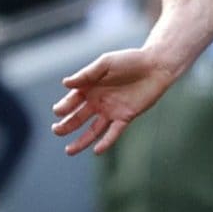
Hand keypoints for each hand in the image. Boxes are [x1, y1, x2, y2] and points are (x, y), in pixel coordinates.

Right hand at [51, 47, 181, 156]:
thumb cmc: (130, 60)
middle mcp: (97, 102)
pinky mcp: (125, 117)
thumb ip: (86, 74)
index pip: (71, 101)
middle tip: (56, 131)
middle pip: (78, 118)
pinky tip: (97, 151)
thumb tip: (65, 83)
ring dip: (81, 141)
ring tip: (69, 151)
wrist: (156, 66)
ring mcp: (111, 111)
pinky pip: (114, 132)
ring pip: (93, 130)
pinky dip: (106, 142)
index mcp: (89, 88)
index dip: (64, 107)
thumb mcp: (106, 63)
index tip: (58, 112)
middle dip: (66, 126)